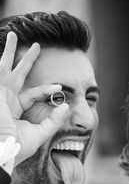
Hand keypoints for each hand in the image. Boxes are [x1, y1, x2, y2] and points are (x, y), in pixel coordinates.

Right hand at [0, 31, 68, 164]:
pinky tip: (4, 43)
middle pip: (18, 76)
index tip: (59, 86)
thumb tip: (67, 106)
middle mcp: (6, 100)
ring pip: (5, 68)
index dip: (46, 89)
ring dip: (9, 51)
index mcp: (15, 110)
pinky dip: (2, 58)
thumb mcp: (40, 133)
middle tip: (36, 46)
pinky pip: (0, 71)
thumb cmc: (19, 146)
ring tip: (14, 34)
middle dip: (26, 61)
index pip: (32, 94)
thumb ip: (54, 121)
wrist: (4, 150)